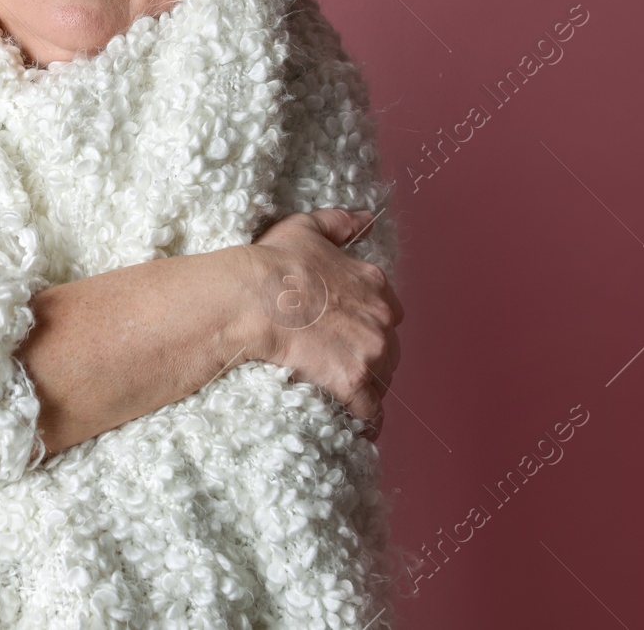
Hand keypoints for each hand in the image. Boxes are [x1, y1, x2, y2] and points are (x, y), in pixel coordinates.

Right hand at [241, 209, 403, 436]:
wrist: (254, 298)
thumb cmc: (275, 262)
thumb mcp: (305, 229)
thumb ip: (339, 223)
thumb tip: (365, 217)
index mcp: (374, 284)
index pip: (388, 312)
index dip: (368, 325)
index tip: (350, 333)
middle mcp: (381, 318)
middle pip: (388, 347)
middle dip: (371, 357)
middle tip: (342, 365)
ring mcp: (370, 351)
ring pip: (383, 379)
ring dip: (368, 388)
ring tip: (345, 397)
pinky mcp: (354, 382)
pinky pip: (371, 412)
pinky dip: (365, 420)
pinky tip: (355, 426)